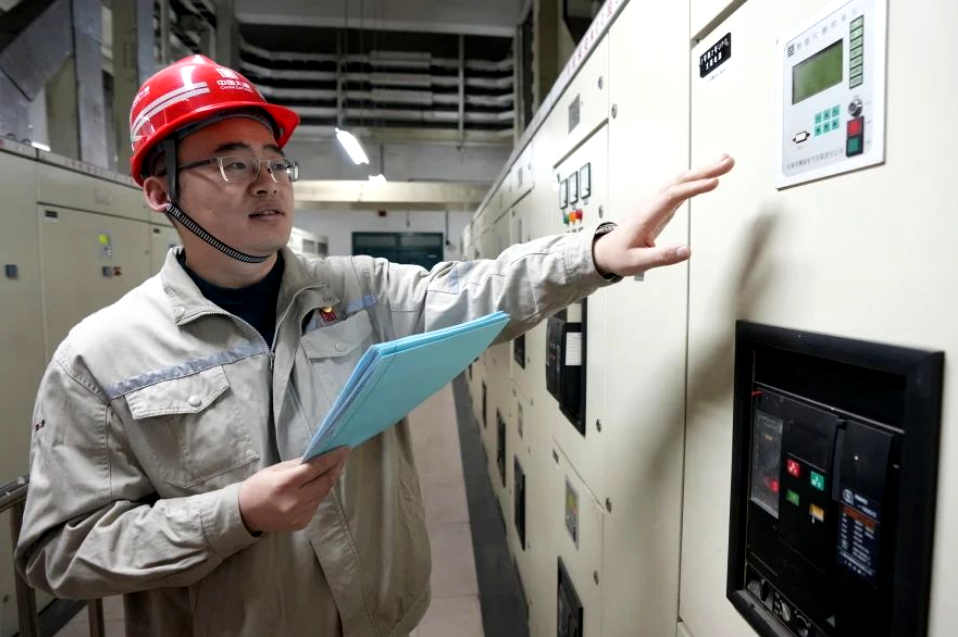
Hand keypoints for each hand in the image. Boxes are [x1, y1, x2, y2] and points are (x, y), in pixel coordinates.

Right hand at [238, 448, 349, 532]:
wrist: (244, 513)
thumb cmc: (258, 486)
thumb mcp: (275, 470)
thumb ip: (298, 464)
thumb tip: (319, 456)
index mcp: (285, 484)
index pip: (316, 468)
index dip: (332, 458)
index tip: (344, 449)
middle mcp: (294, 501)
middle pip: (325, 483)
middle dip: (336, 469)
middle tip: (342, 458)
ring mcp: (299, 514)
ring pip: (323, 495)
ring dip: (328, 482)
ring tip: (330, 471)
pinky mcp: (301, 523)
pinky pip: (316, 505)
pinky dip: (318, 495)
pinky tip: (314, 488)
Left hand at [592, 154, 734, 276]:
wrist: (606, 251)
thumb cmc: (620, 256)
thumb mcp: (638, 262)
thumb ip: (662, 257)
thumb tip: (687, 251)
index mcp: (646, 216)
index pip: (671, 196)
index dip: (693, 188)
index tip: (713, 183)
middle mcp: (651, 204)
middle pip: (679, 182)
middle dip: (704, 171)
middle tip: (728, 162)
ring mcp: (656, 203)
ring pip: (680, 181)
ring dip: (702, 170)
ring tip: (725, 161)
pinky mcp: (661, 205)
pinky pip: (679, 187)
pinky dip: (696, 178)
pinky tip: (708, 174)